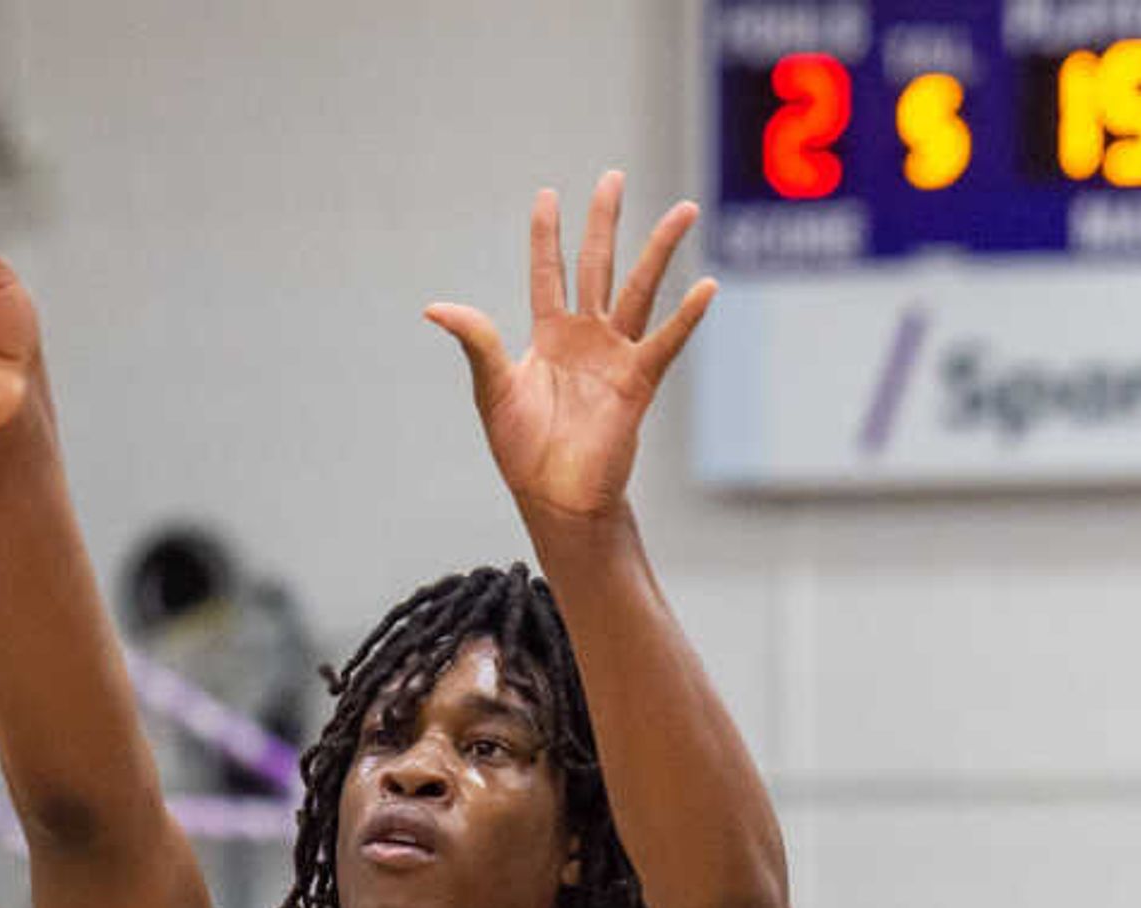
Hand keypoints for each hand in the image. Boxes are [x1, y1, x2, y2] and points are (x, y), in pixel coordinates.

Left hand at [424, 172, 717, 524]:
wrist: (555, 498)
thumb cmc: (523, 450)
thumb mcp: (492, 390)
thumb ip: (476, 342)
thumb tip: (434, 308)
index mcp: (548, 336)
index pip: (548, 273)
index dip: (546, 236)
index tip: (548, 195)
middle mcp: (585, 338)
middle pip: (597, 265)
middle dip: (604, 221)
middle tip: (613, 177)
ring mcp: (615, 356)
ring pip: (640, 289)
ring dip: (661, 249)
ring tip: (684, 210)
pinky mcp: (637, 382)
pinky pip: (665, 343)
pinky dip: (686, 317)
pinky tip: (707, 288)